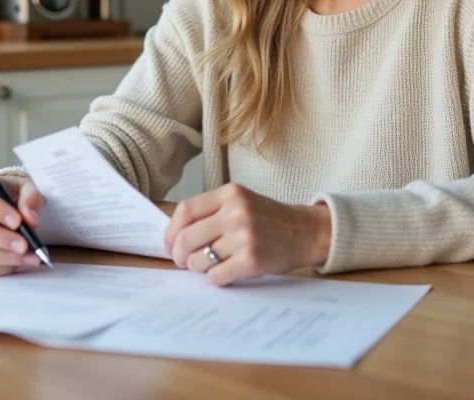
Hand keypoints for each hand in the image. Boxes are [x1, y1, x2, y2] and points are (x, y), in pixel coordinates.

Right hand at [0, 175, 45, 276]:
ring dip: (6, 258)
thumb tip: (30, 218)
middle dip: (1, 239)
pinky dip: (4, 268)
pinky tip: (21, 262)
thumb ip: (31, 198)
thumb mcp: (25, 188)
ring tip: (30, 257)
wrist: (4, 209)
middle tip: (25, 245)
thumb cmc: (12, 196)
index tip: (18, 221)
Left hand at [162, 183, 331, 286]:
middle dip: (179, 254)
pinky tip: (225, 273)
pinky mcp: (251, 260)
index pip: (186, 211)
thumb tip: (174, 238)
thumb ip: (211, 212)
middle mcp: (236, 212)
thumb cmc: (268, 219)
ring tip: (209, 265)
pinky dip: (215, 279)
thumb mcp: (241, 202)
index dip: (171, 231)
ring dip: (198, 268)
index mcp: (230, 194)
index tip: (168, 244)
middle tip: (183, 261)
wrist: (305, 231)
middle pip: (187, 237)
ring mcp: (244, 236)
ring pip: (199, 260)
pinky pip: (216, 276)